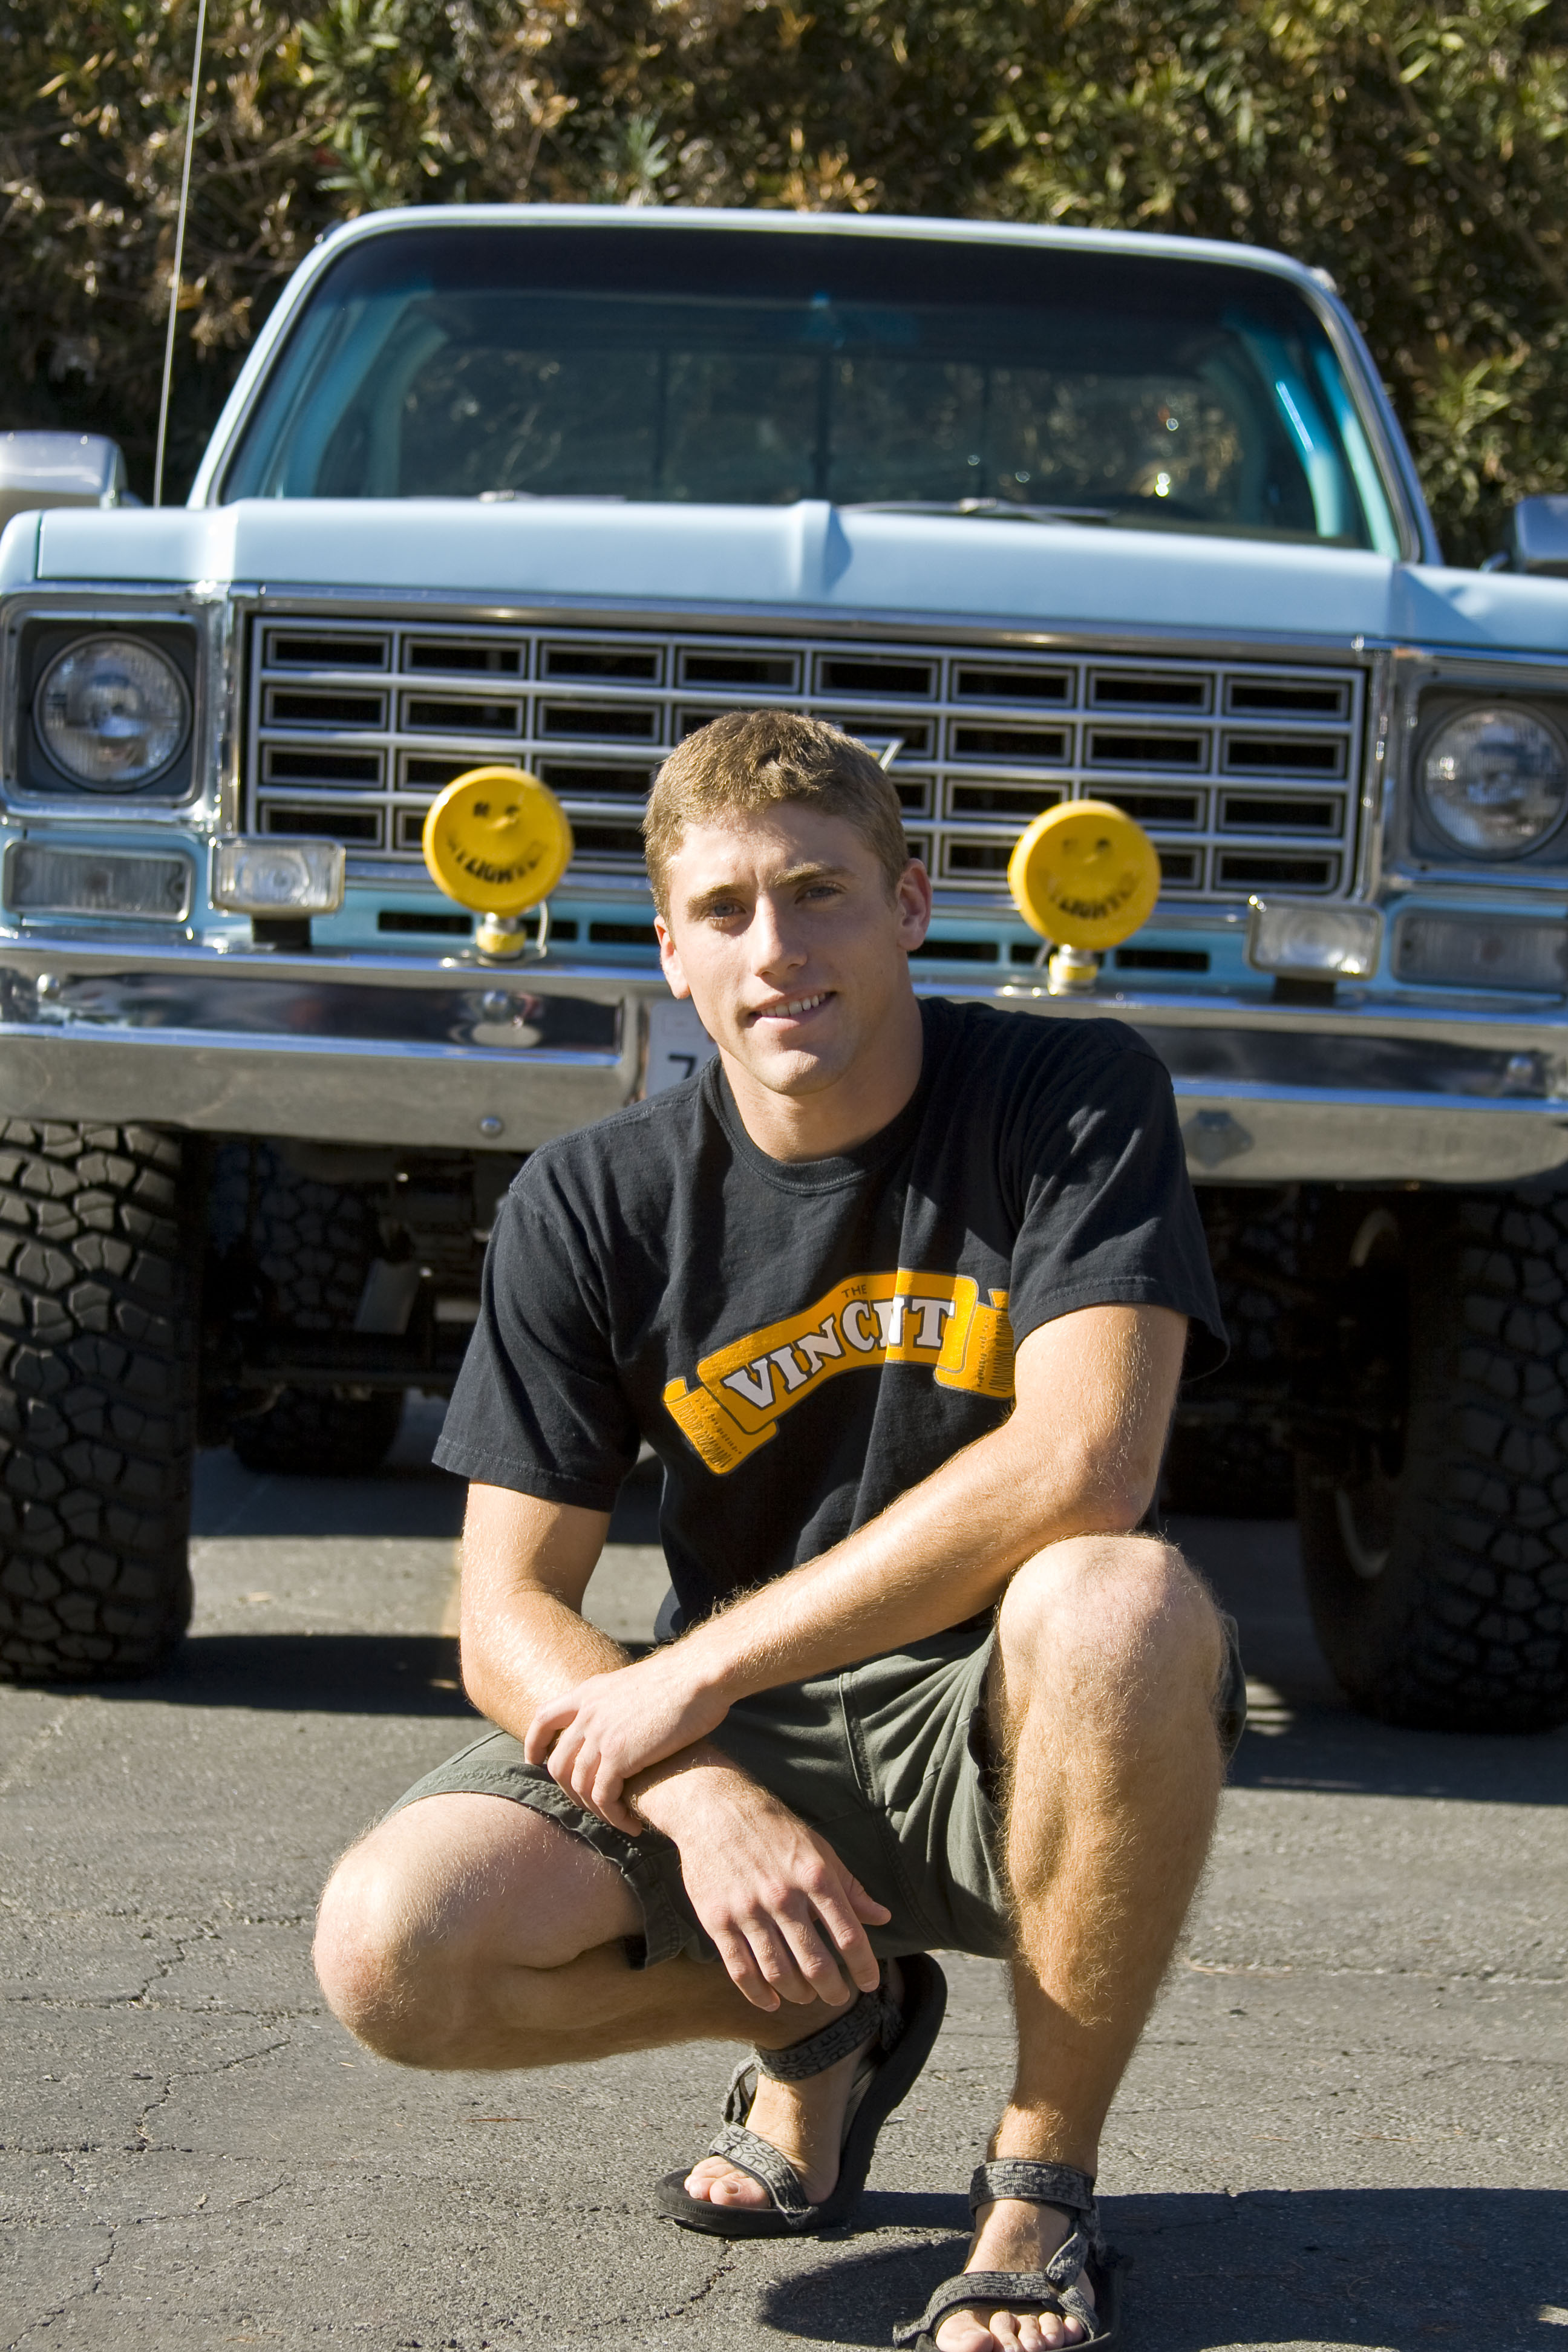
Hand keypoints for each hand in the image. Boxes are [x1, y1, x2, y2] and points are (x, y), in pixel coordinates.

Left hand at [523, 1647, 727, 1830]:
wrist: (699, 1674)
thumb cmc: (682, 1681)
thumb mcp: (634, 1685)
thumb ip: (616, 1704)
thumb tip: (621, 1724)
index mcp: (589, 1692)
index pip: (543, 1718)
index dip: (534, 1743)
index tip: (535, 1762)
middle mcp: (587, 1713)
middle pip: (558, 1763)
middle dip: (571, 1792)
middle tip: (595, 1807)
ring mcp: (600, 1734)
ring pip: (579, 1785)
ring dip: (597, 1810)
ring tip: (619, 1819)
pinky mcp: (618, 1755)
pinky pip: (603, 1797)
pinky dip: (614, 1816)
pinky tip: (632, 1823)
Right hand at [655, 1770, 890, 2009]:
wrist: (714, 1809)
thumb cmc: (774, 1829)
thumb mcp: (820, 1850)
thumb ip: (851, 1888)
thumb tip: (883, 1917)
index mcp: (815, 1877)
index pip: (849, 1937)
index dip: (864, 1968)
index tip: (868, 1983)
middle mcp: (783, 1897)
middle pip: (815, 1964)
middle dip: (833, 1990)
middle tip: (838, 1997)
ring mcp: (748, 1911)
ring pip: (779, 1973)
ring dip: (799, 1994)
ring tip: (807, 1996)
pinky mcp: (718, 1921)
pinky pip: (741, 1971)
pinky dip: (758, 1995)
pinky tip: (772, 2001)